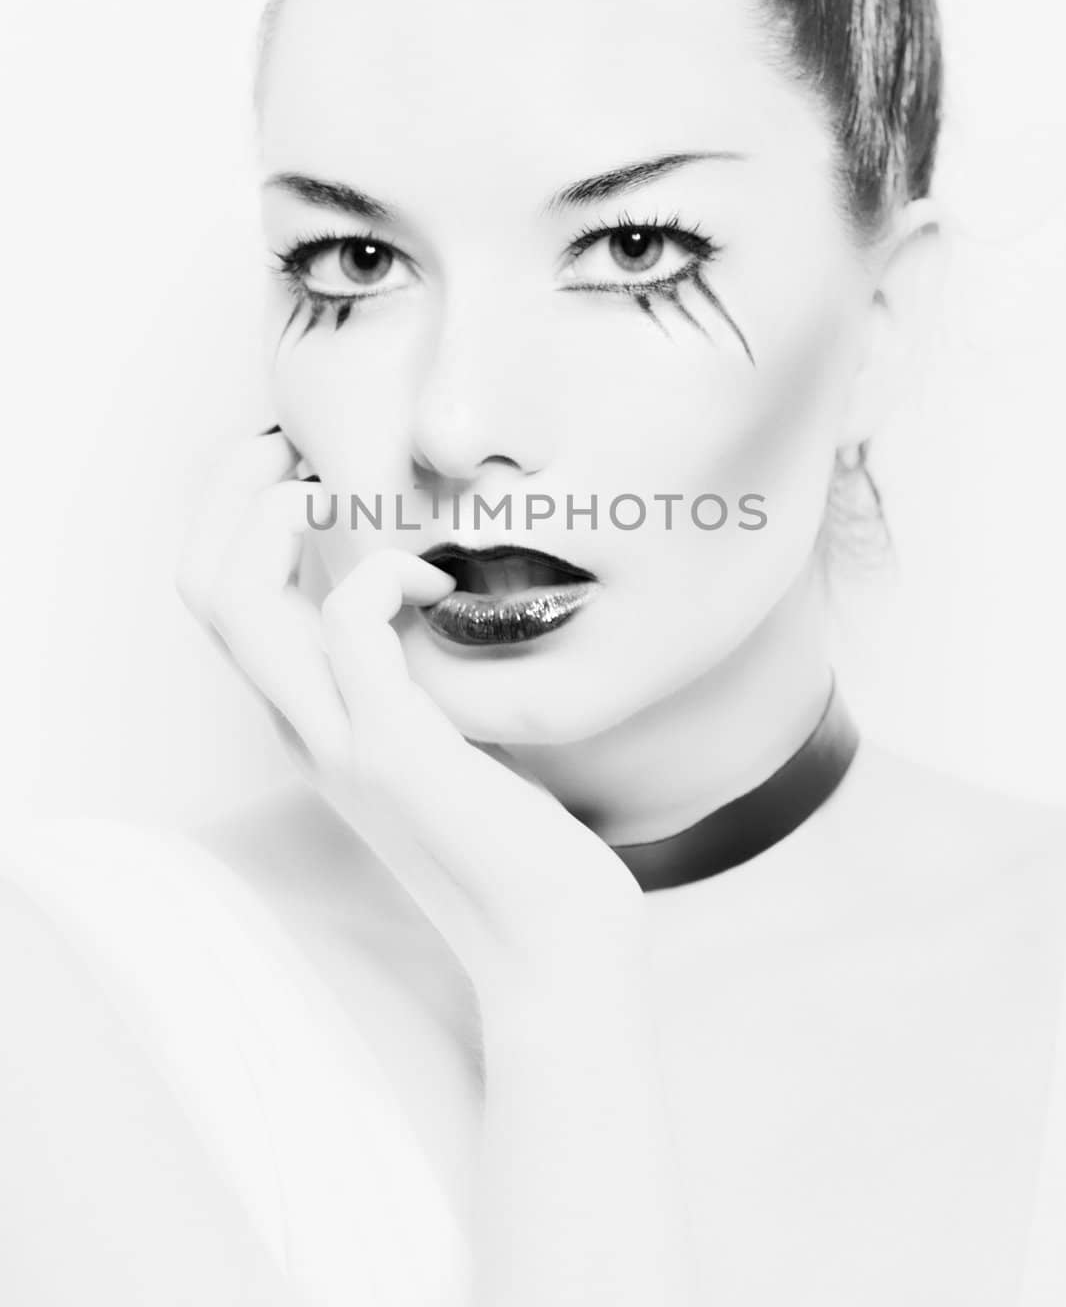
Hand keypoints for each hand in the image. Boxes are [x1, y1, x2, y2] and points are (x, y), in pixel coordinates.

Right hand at [176, 428, 644, 1008]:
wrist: (552, 942)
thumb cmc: (514, 835)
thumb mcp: (438, 736)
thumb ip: (406, 675)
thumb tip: (423, 588)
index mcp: (305, 719)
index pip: (215, 600)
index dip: (230, 513)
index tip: (293, 460)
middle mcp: (300, 726)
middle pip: (201, 587)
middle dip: (233, 491)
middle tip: (297, 446)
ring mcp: (338, 739)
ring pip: (239, 600)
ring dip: (279, 517)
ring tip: (339, 491)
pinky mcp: (395, 747)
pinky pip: (349, 625)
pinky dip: (381, 573)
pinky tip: (438, 586)